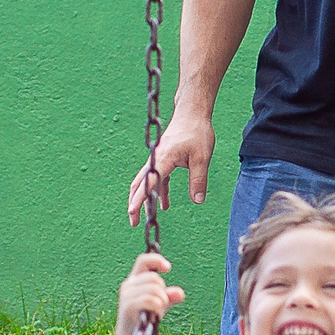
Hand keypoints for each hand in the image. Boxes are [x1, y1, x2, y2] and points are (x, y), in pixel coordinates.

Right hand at [116, 252, 183, 334]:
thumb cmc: (145, 320)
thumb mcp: (160, 305)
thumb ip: (169, 297)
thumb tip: (180, 293)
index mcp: (134, 280)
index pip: (143, 261)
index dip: (156, 260)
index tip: (168, 268)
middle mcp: (128, 285)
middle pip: (154, 278)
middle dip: (163, 292)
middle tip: (161, 305)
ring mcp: (126, 296)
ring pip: (154, 289)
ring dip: (162, 301)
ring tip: (158, 311)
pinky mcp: (128, 307)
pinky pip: (151, 300)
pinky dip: (158, 307)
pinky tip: (156, 315)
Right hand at [127, 109, 214, 224]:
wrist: (192, 113)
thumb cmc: (196, 132)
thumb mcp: (202, 157)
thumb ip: (199, 180)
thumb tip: (198, 201)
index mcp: (162, 159)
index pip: (148, 183)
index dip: (139, 199)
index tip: (132, 212)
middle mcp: (156, 159)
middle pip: (139, 184)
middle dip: (135, 203)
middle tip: (133, 222)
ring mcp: (158, 159)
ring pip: (146, 182)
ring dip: (145, 199)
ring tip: (146, 218)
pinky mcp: (164, 159)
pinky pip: (157, 178)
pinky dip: (158, 191)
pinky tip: (164, 204)